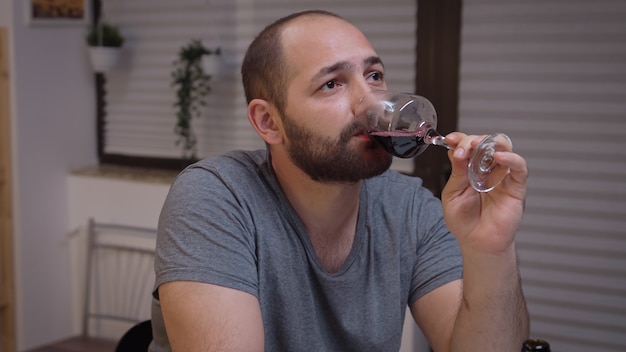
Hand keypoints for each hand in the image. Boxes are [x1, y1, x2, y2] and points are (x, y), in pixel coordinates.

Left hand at [440, 132, 527, 253]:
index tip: (450, 139)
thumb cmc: (464, 222)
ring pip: (504, 149)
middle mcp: (486, 170)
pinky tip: (499, 157)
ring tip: (478, 147)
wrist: (477, 244)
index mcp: (469, 170)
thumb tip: (457, 152)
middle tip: (464, 146)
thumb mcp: (452, 195)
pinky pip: (519, 168)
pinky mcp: (516, 187)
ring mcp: (502, 177)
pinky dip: (511, 159)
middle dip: (473, 140)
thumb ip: (456, 174)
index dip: (460, 139)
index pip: (467, 147)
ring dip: (490, 144)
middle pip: (485, 144)